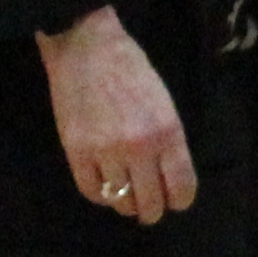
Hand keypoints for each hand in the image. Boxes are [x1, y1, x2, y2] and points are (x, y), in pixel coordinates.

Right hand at [41, 10, 196, 222]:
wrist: (87, 47)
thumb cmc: (132, 69)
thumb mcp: (165, 103)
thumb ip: (169, 141)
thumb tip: (168, 177)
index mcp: (168, 132)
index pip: (181, 187)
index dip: (180, 201)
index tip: (176, 202)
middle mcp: (139, 148)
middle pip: (150, 202)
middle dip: (153, 210)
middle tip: (150, 207)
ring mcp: (105, 152)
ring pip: (120, 201)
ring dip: (126, 205)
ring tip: (127, 198)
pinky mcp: (76, 151)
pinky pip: (91, 191)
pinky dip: (100, 196)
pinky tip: (105, 189)